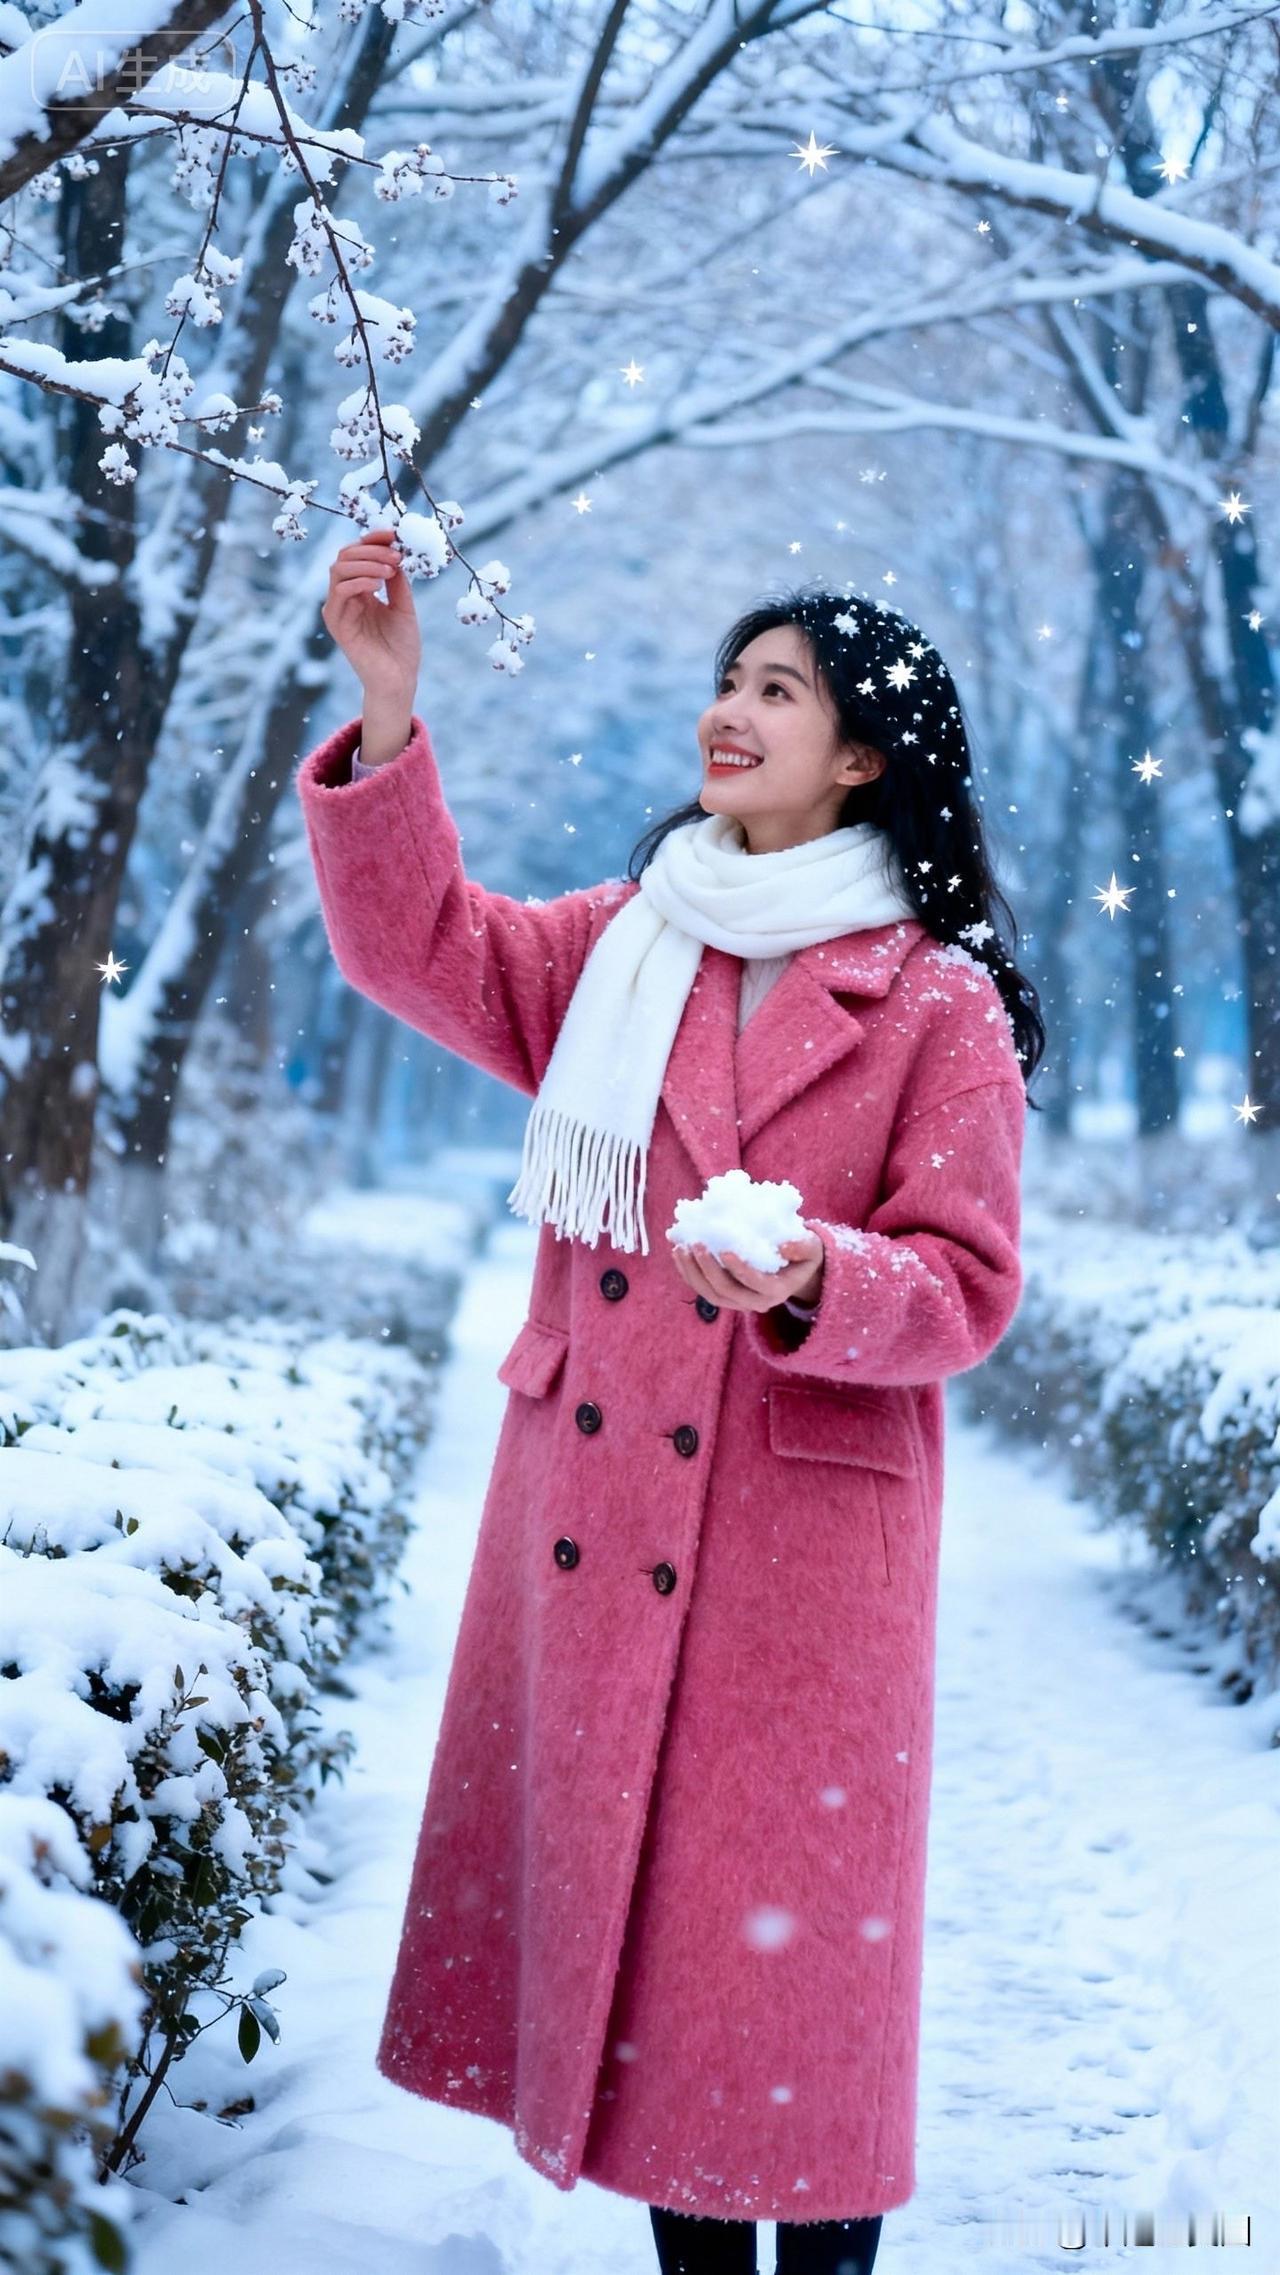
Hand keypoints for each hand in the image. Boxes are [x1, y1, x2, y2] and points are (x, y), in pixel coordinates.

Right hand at [321, 528, 420, 711]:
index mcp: (360, 591)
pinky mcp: (337, 624)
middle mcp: (345, 597)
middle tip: (396, 555)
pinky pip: (339, 592)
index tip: (393, 533)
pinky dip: (359, 581)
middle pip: (344, 557)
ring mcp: (338, 610)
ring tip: (391, 569)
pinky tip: (379, 585)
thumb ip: (396, 580)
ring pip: (339, 569)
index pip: (357, 554)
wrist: (400, 680)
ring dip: (366, 563)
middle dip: (371, 550)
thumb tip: (394, 551)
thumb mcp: (404, 605)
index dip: (372, 540)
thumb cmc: (402, 647)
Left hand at [669, 1225, 823, 1313]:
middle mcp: (756, 1303)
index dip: (739, 1269)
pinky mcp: (726, 1296)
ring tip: (681, 1248)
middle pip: (726, 1292)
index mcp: (777, 1291)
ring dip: (692, 1273)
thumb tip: (784, 1245)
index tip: (724, 1249)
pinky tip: (679, 1252)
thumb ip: (802, 1246)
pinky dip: (688, 1273)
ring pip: (710, 1294)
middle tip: (696, 1244)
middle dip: (708, 1269)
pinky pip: (703, 1289)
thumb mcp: (811, 1248)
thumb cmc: (803, 1254)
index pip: (755, 1283)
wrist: (796, 1271)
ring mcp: (738, 1302)